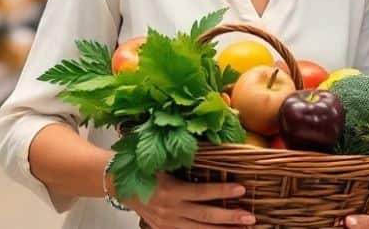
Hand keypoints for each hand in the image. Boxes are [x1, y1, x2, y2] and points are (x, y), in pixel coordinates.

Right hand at [126, 173, 255, 228]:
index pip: (201, 192)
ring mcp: (167, 223)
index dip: (222, 190)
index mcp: (170, 190)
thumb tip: (214, 148)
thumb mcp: (163, 161)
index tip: (242, 188)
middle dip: (230, 218)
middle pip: (205, 215)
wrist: (118, 185)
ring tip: (243, 228)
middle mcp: (170, 210)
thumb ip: (185, 160)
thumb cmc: (144, 168)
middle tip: (250, 217)